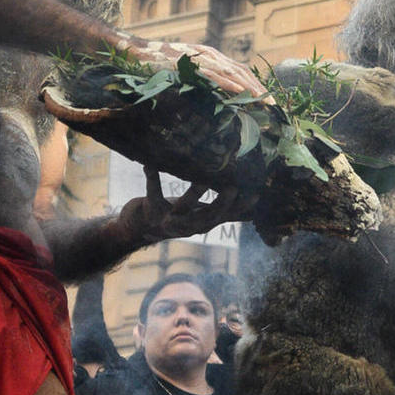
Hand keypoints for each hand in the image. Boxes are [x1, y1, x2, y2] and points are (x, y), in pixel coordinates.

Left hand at [120, 167, 245, 242]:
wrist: (138, 229)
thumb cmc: (174, 217)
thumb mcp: (200, 216)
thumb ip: (223, 212)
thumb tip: (251, 210)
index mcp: (202, 222)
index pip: (226, 216)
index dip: (241, 208)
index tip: (256, 195)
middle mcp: (187, 223)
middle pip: (208, 216)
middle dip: (221, 203)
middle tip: (234, 188)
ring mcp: (168, 219)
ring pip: (184, 206)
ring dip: (194, 193)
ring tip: (203, 178)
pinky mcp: (150, 210)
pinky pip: (153, 192)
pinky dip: (152, 177)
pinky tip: (149, 164)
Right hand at [125, 38, 266, 97]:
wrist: (136, 50)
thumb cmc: (158, 62)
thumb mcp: (184, 70)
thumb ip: (200, 77)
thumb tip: (212, 95)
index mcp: (211, 56)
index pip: (239, 70)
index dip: (255, 84)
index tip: (268, 100)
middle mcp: (210, 54)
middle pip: (241, 71)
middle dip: (259, 89)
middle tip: (274, 106)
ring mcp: (201, 58)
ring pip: (232, 73)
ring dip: (250, 88)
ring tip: (264, 102)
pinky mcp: (190, 64)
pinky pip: (214, 75)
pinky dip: (229, 83)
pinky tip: (240, 92)